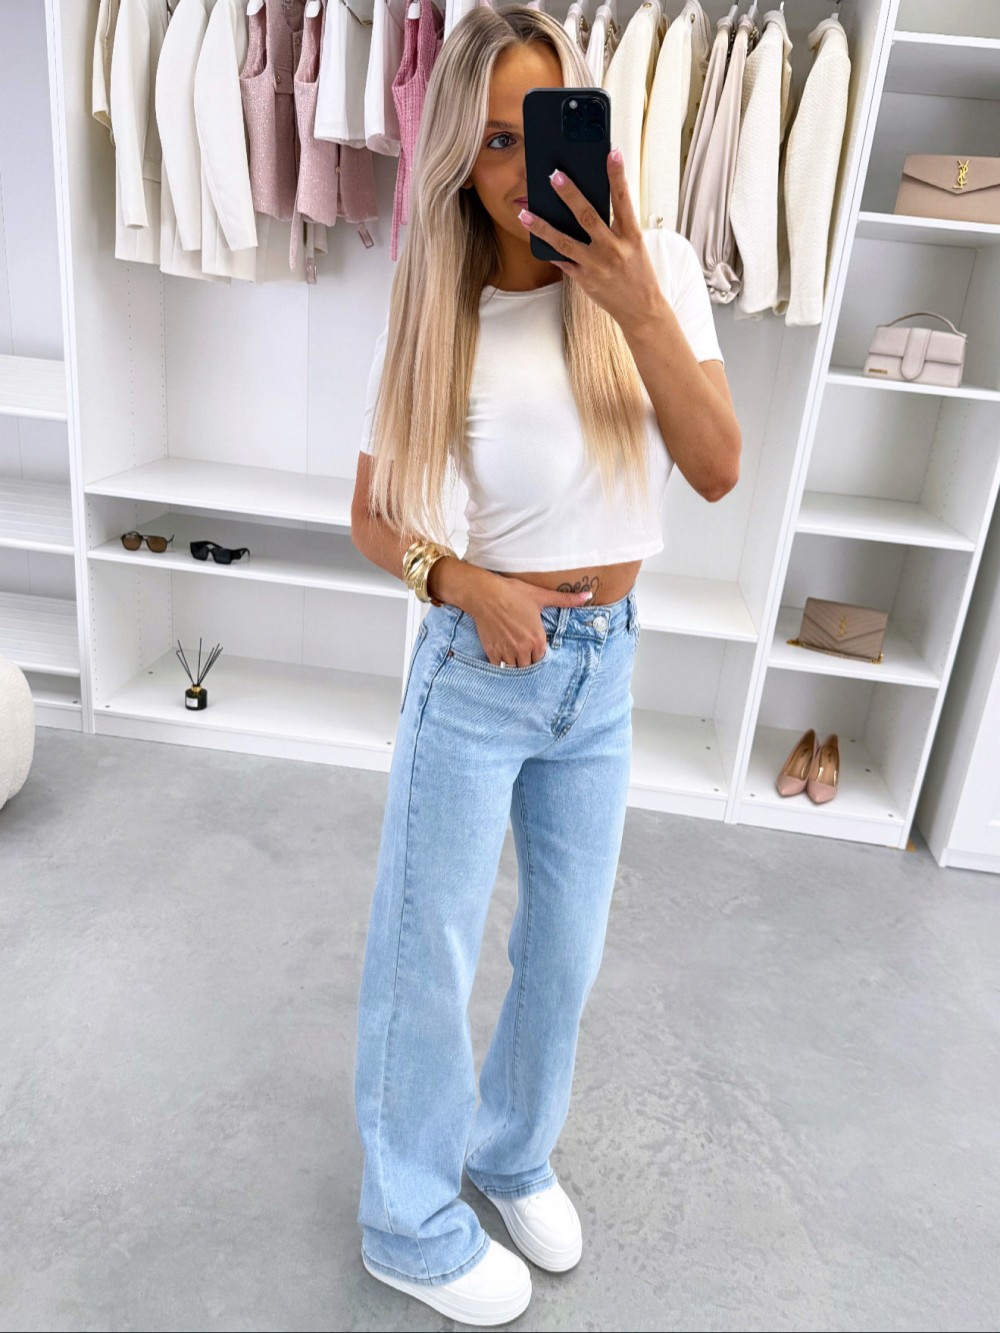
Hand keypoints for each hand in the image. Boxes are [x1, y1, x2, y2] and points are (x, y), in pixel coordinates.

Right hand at [468, 575, 593, 667]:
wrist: (485, 594)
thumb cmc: (513, 593)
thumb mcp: (541, 596)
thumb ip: (565, 600)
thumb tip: (588, 595)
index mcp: (537, 639)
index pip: (542, 658)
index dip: (538, 654)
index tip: (534, 648)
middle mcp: (523, 649)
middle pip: (529, 666)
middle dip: (527, 661)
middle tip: (523, 652)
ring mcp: (507, 652)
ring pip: (515, 669)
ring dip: (515, 664)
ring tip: (513, 655)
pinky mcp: (492, 652)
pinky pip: (499, 667)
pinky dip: (501, 664)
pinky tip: (501, 655)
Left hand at [517, 149, 663, 331]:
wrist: (641, 309)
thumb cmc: (638, 273)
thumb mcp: (635, 246)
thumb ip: (617, 225)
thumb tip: (589, 203)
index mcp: (631, 237)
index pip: (624, 200)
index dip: (618, 176)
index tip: (612, 153)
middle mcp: (613, 250)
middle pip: (588, 217)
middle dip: (570, 195)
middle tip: (554, 175)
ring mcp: (596, 266)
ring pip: (564, 242)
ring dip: (542, 226)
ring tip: (524, 212)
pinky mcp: (585, 280)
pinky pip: (562, 261)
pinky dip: (549, 249)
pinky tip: (535, 236)